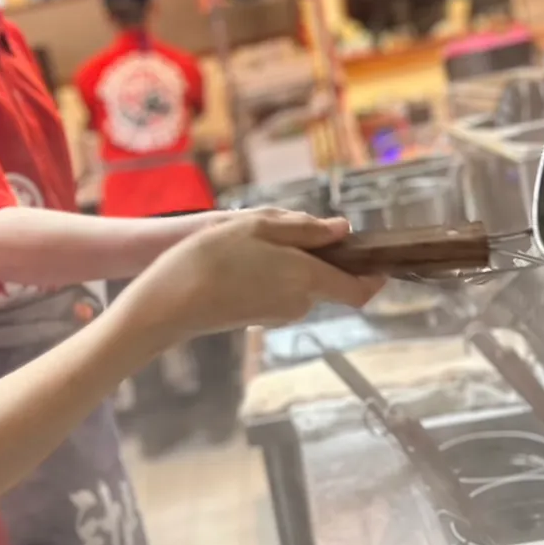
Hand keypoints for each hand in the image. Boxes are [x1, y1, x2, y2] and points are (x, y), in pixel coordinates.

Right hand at [124, 209, 383, 340]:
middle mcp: (300, 302)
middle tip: (278, 228)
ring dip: (287, 259)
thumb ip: (305, 229)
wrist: (168, 303)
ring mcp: (279, 313)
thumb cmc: (211, 259)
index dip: (374, 274)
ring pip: (301, 281)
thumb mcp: (259, 227)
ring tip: (250, 240)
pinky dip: (270, 271)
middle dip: (315, 252)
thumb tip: (342, 230)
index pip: (361, 289)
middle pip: (327, 277)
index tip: (375, 255)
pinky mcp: (258, 317)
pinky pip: (279, 289)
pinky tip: (238, 258)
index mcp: (308, 279)